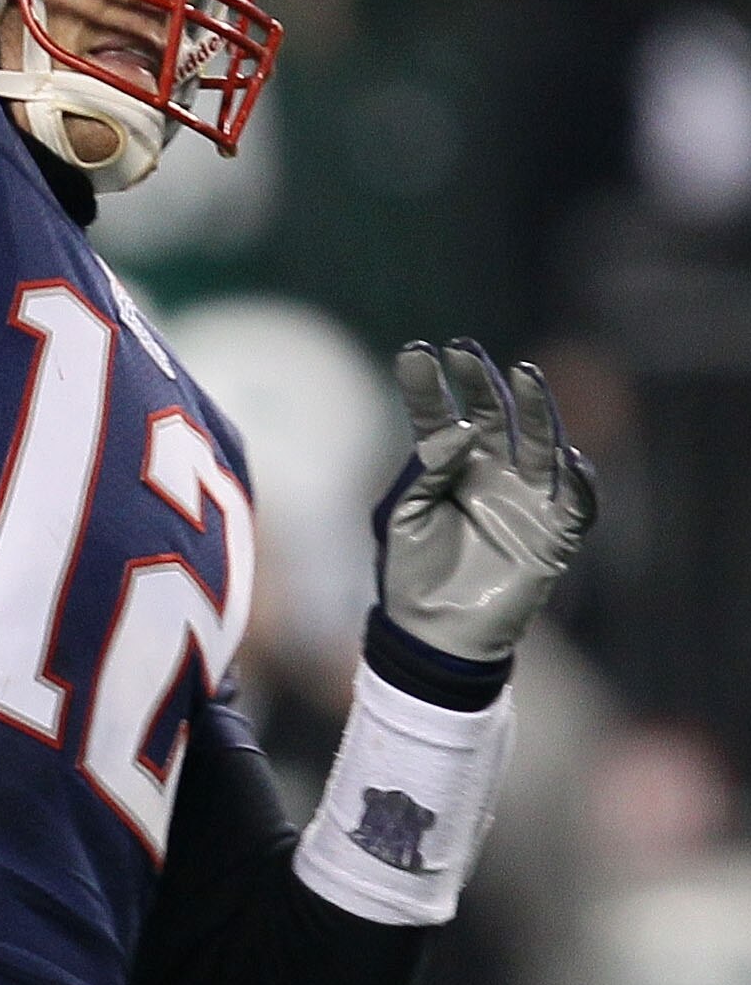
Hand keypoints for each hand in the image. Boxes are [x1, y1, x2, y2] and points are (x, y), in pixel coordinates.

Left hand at [375, 339, 596, 665]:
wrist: (434, 634)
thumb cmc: (411, 573)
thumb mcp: (403, 516)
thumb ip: (426, 472)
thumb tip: (458, 431)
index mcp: (449, 466)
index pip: (439, 417)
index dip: (431, 386)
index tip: (416, 352)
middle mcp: (490, 472)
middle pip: (493, 416)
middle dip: (483, 383)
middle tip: (467, 350)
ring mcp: (524, 499)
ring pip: (539, 444)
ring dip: (536, 410)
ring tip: (524, 375)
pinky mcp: (552, 534)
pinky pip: (576, 503)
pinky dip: (579, 482)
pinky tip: (571, 458)